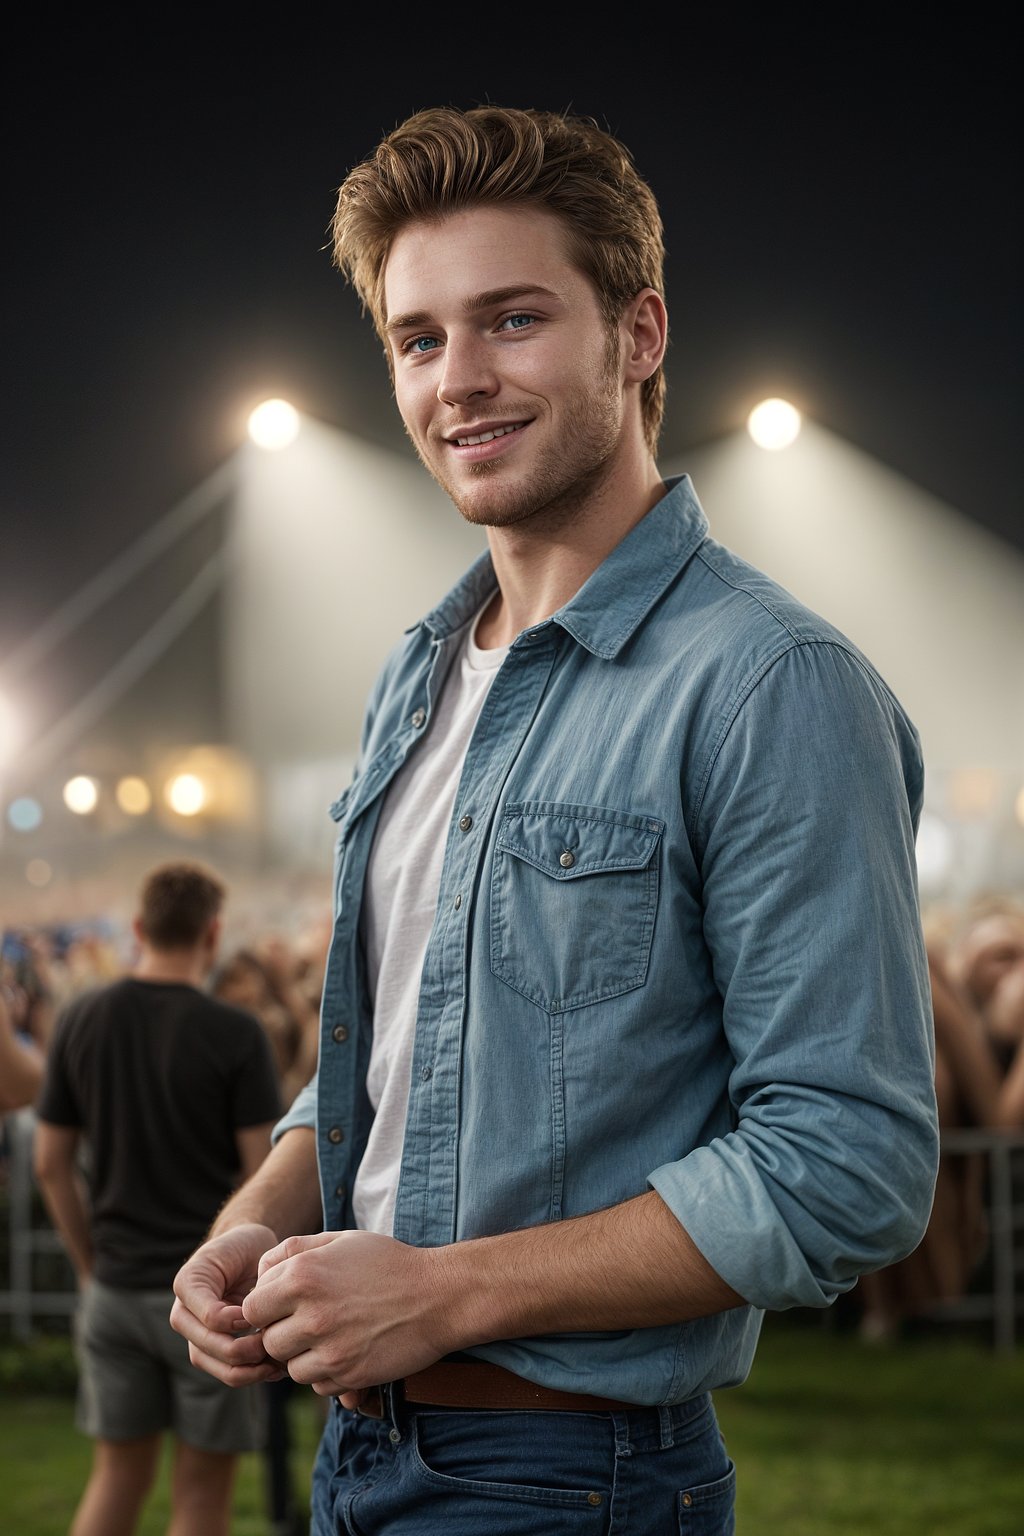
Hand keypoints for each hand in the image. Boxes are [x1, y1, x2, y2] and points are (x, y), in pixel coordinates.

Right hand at [170, 1223, 287, 1385]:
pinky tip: (276, 1368)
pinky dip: (253, 1375)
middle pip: (208, 1350)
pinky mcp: (211, 1352)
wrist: (244, 1252)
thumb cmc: (246, 1248)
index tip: (264, 1310)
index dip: (240, 1321)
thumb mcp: (247, 1251)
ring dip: (250, 1371)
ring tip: (278, 1362)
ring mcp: (195, 1337)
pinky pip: (229, 1373)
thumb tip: (247, 1324)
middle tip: (275, 1341)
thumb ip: (245, 1283)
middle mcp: (183, 1315)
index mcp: (187, 1284)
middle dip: (246, 1351)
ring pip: (217, 1369)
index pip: (211, 1318)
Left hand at [240, 1230, 455, 1402]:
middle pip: (267, 1342)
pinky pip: (318, 1385)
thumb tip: (260, 1272)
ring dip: (303, 1357)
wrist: (438, 1294)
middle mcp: (311, 1314)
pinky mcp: (349, 1375)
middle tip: (309, 1322)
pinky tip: (348, 1350)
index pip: (251, 1308)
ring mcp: (330, 1349)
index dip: (266, 1308)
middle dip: (283, 1334)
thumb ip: (294, 1250)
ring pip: (290, 1368)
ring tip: (330, 1336)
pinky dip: (327, 1373)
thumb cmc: (388, 1262)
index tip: (285, 1305)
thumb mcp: (340, 1240)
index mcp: (303, 1275)